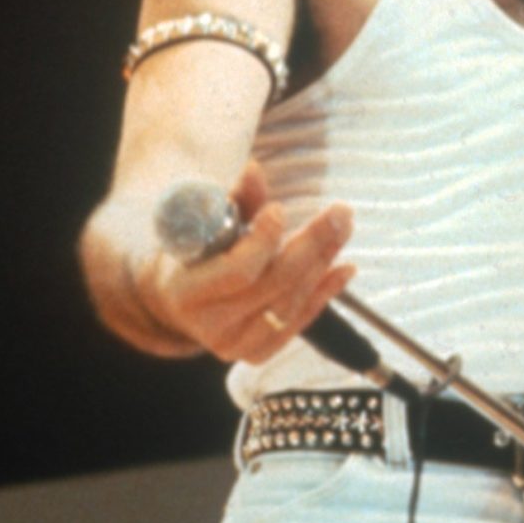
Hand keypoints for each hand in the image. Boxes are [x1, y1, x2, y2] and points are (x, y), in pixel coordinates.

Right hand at [144, 166, 356, 363]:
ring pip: (291, 302)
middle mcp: (212, 327)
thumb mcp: (204, 227)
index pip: (238, 271)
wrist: (178, 305)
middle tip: (340, 212)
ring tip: (343, 228)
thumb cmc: (192, 257)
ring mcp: (237, 345)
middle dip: (311, 244)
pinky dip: (326, 293)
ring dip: (324, 262)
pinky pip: (300, 321)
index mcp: (187, 293)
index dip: (264, 241)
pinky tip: (345, 267)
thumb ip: (235, 201)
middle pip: (274, 284)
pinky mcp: (258, 353)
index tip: (280, 209)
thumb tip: (255, 169)